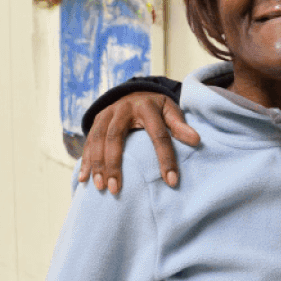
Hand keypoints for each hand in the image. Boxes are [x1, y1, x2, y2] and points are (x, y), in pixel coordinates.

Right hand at [78, 92, 199, 194]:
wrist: (135, 92)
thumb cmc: (157, 108)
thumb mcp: (171, 111)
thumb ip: (180, 125)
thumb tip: (196, 140)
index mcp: (147, 107)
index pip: (158, 135)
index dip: (165, 158)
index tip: (171, 181)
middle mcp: (123, 109)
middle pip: (115, 137)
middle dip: (114, 165)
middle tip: (116, 189)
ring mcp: (107, 114)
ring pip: (97, 139)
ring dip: (97, 164)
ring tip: (100, 187)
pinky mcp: (96, 120)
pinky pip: (88, 141)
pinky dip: (86, 160)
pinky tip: (84, 178)